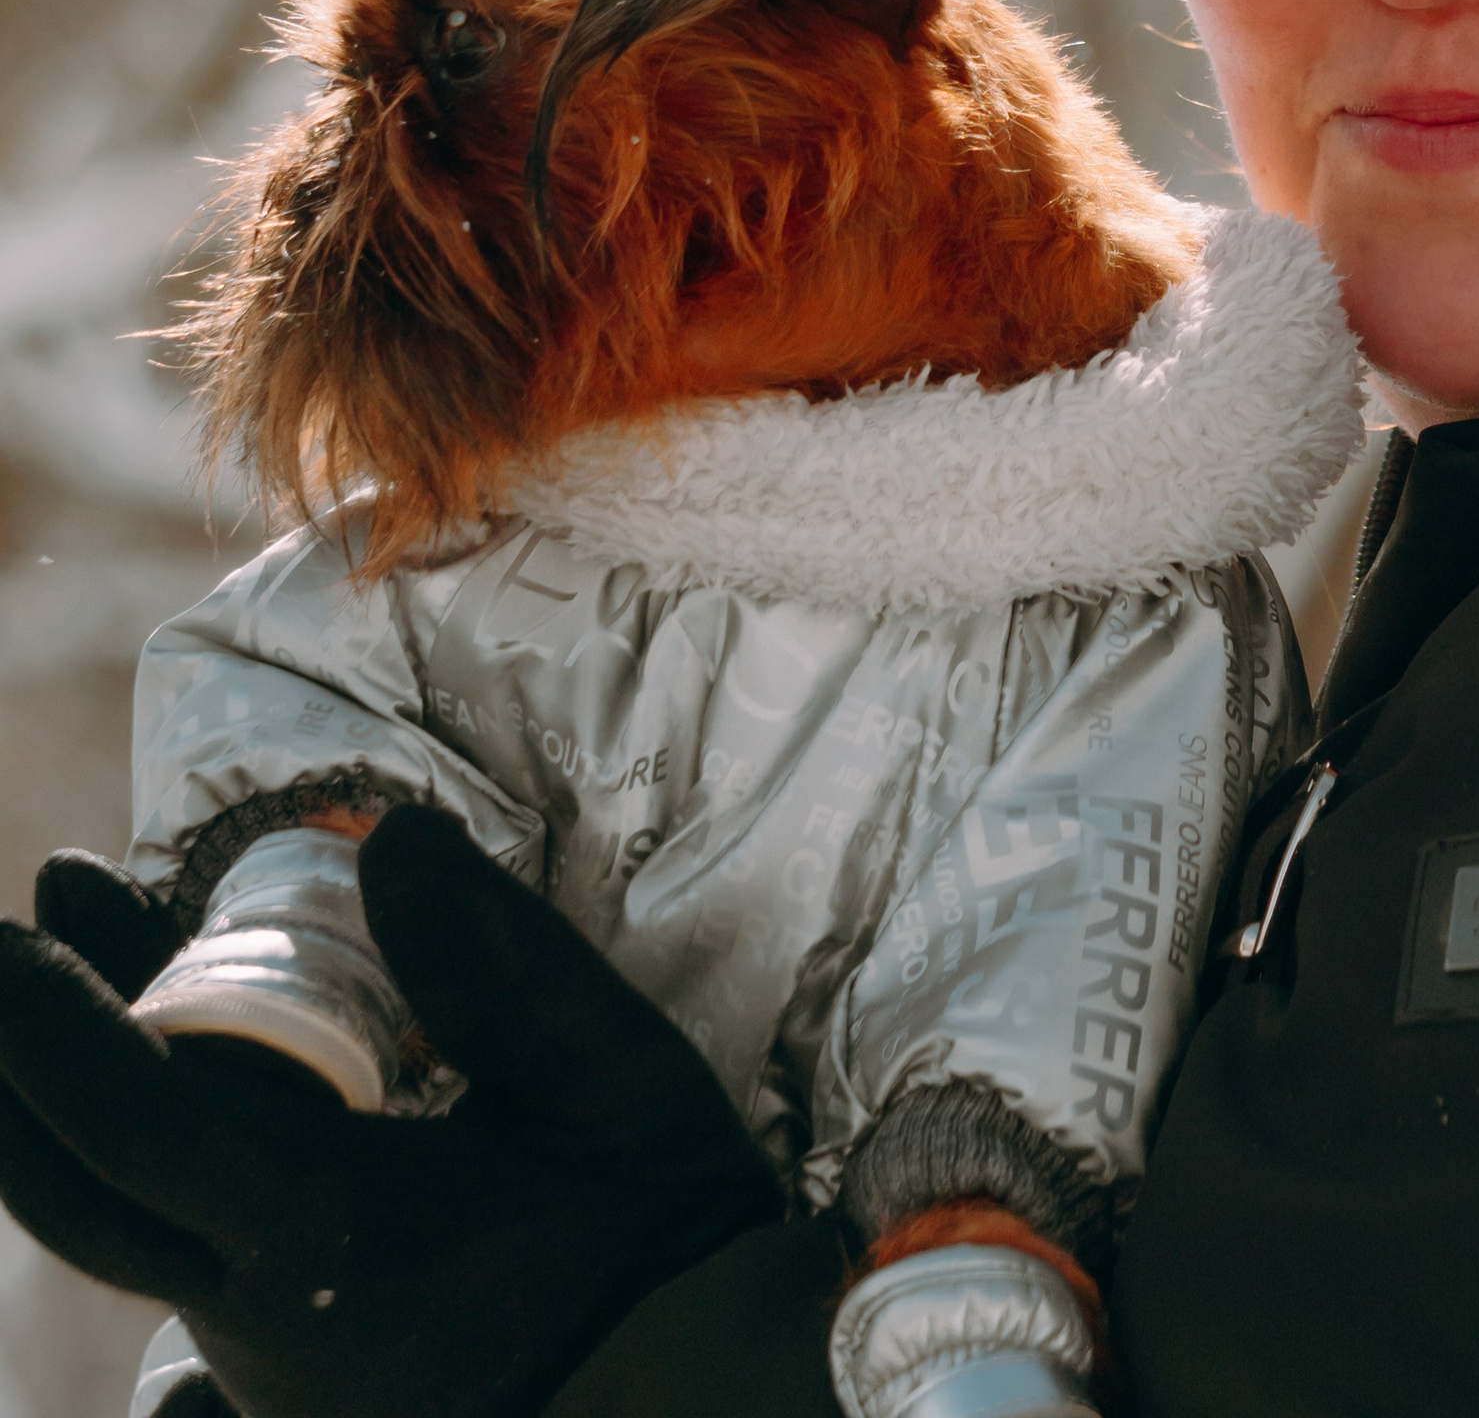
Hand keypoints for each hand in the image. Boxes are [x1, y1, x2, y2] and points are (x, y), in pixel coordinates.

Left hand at [0, 805, 783, 1417]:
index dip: (52, 1023)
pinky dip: (148, 1144)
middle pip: (74, 1189)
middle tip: (15, 937)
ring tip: (84, 968)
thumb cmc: (659, 1238)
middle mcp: (257, 1306)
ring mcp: (262, 1350)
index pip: (136, 1121)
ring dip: (81, 1096)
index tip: (15, 919)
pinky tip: (186, 1072)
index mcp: (324, 1233)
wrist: (695, 1398)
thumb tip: (390, 832)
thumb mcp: (612, 1076)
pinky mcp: (291, 1358)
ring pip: (121, 1217)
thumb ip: (498, 958)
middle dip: (20, 1064)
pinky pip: (178, 1242)